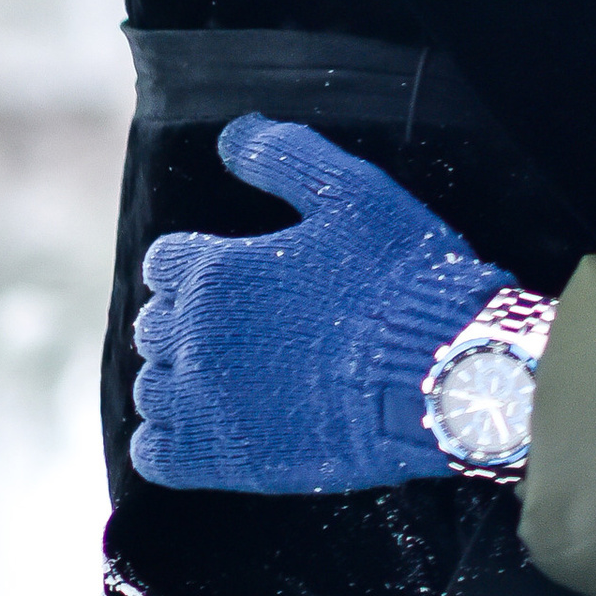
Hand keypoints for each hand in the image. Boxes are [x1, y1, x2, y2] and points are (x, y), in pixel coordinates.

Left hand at [130, 115, 504, 493]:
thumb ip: (283, 156)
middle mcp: (196, 336)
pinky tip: (210, 429)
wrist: (441, 371)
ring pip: (153, 388)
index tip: (242, 278)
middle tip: (250, 330)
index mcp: (215, 271)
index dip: (202, 266)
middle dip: (192, 322)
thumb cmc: (402, 278)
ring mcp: (207, 403)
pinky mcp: (226, 460)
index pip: (165, 263)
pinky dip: (169, 441)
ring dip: (182, 381)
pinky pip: (156, 454)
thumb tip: (233, 135)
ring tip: (235, 380)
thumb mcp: (352, 193)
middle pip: (156, 326)